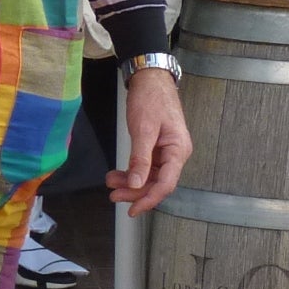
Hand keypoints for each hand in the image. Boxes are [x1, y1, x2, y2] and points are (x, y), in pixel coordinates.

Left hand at [109, 67, 190, 214]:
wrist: (150, 79)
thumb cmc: (151, 99)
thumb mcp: (143, 130)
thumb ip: (140, 159)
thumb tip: (137, 184)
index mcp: (178, 150)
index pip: (166, 184)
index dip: (148, 199)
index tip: (132, 210)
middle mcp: (175, 153)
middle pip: (157, 183)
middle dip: (135, 191)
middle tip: (113, 195)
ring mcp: (166, 151)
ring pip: (150, 176)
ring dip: (131, 182)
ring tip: (111, 181)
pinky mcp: (157, 147)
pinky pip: (146, 166)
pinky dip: (131, 171)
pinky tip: (118, 173)